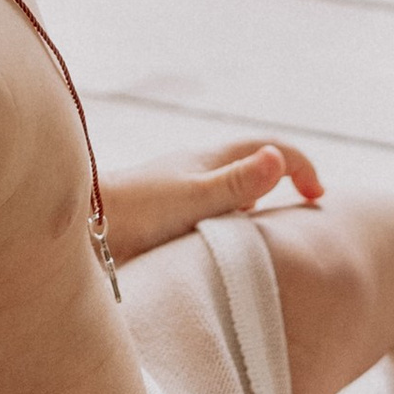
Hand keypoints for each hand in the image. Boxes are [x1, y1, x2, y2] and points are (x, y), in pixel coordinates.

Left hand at [103, 138, 324, 260]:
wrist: (76, 228)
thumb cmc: (132, 214)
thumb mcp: (191, 201)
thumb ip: (234, 184)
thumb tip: (277, 159)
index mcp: (209, 160)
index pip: (270, 148)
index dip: (300, 165)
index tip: (317, 197)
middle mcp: (195, 169)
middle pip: (252, 162)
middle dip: (282, 179)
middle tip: (301, 210)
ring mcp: (178, 188)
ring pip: (229, 186)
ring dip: (254, 201)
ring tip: (266, 235)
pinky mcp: (162, 211)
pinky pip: (208, 206)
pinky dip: (229, 218)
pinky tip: (221, 245)